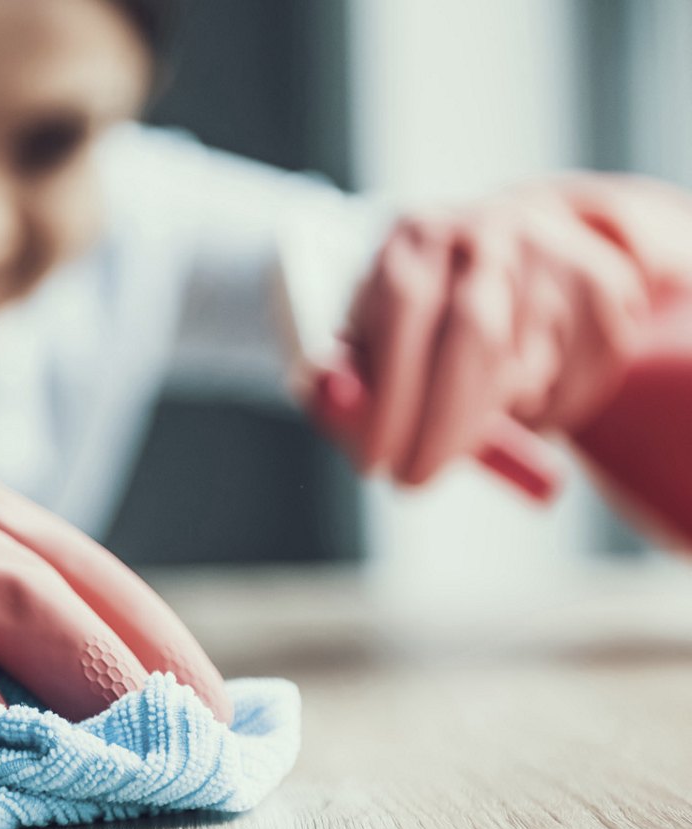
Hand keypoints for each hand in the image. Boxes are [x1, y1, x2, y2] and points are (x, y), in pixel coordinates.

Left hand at [344, 180, 657, 484]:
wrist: (515, 243)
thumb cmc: (420, 308)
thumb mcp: (370, 328)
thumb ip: (347, 373)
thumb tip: (337, 411)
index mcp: (416, 236)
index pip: (405, 308)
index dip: (391, 394)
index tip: (375, 461)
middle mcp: (488, 235)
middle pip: (476, 336)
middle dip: (443, 426)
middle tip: (413, 481)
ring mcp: (553, 257)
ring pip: (527, 371)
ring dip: (490, 419)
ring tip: (461, 419)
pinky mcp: (605, 289)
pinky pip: (576, 383)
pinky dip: (543, 415)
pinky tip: (518, 398)